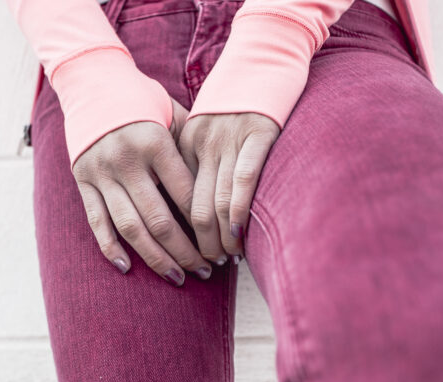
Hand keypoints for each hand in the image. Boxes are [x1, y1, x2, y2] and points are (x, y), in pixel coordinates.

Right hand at [71, 97, 212, 286]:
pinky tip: (127, 267)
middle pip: (161, 220)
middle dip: (187, 251)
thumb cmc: (140, 97)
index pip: (185, 195)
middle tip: (206, 271)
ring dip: (156, 258)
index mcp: (154, 143)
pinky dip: (110, 247)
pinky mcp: (82, 181)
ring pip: (131, 227)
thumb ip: (190, 145)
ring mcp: (101, 173)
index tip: (222, 245)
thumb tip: (219, 185)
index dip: (206, 225)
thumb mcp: (170, 111)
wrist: (90, 80)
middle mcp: (126, 160)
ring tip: (177, 277)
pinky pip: (97, 221)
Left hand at [177, 112, 279, 263]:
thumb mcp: (206, 126)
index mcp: (185, 142)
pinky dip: (239, 213)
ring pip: (217, 200)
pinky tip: (240, 236)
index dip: (183, 231)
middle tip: (207, 266)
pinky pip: (243, 180)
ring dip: (220, 237)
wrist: (263, 55)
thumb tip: (197, 208)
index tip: (189, 254)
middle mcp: (203, 142)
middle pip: (193, 206)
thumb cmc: (237, 97)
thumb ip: (198, 159)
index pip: (179, 198)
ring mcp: (230, 139)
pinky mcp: (259, 134)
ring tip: (226, 259)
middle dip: (199, 243)